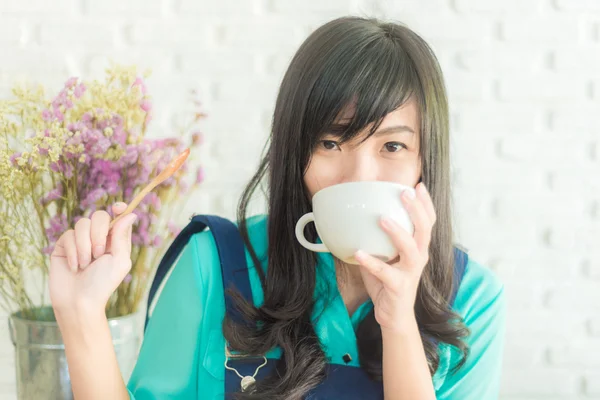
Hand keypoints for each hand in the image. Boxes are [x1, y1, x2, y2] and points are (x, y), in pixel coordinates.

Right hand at [49, 203, 136, 316]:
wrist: (79, 301)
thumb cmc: (103, 284)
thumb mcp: (119, 260)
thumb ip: (122, 236)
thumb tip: (131, 214)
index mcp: (115, 240)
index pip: (117, 216)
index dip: (118, 208)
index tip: (118, 207)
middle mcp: (98, 237)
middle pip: (99, 216)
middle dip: (99, 233)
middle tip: (99, 254)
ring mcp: (80, 240)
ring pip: (81, 223)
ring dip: (85, 246)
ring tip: (86, 264)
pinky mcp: (63, 246)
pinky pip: (68, 235)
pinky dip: (73, 252)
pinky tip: (75, 267)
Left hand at [354, 182, 434, 333]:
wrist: (393, 316)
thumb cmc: (388, 282)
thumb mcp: (384, 255)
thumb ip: (376, 238)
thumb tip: (356, 216)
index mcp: (418, 248)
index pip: (427, 221)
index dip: (425, 203)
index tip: (418, 185)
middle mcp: (419, 258)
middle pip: (424, 230)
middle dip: (416, 209)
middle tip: (404, 193)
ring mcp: (411, 272)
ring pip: (411, 249)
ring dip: (397, 232)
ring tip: (382, 219)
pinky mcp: (399, 287)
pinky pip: (385, 273)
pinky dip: (371, 262)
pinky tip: (358, 253)